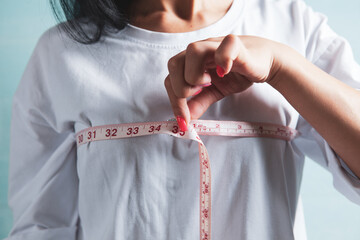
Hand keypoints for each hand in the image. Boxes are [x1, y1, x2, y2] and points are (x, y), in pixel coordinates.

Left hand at [164, 34, 281, 130]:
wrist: (266, 62)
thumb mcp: (215, 91)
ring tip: (210, 82)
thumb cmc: (237, 73)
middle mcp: (200, 50)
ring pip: (192, 50)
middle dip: (181, 87)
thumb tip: (186, 119)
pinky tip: (225, 72)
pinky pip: (225, 46)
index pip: (171, 80)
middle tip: (198, 94)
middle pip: (173, 63)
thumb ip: (200, 102)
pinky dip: (222, 60)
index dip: (175, 102)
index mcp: (191, 62)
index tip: (184, 122)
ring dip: (196, 73)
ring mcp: (216, 45)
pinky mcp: (235, 44)